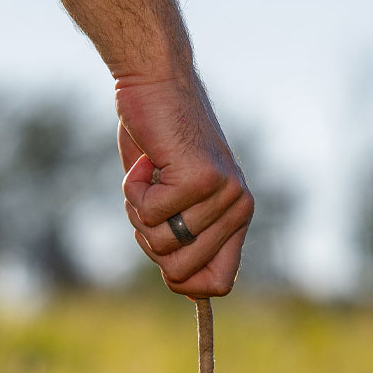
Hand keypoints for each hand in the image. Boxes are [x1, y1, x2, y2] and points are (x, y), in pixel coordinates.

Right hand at [118, 73, 253, 296]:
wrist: (154, 83)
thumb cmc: (157, 143)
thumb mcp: (173, 199)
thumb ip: (182, 240)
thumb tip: (186, 288)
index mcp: (238, 217)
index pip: (219, 284)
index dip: (183, 281)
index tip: (163, 256)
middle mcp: (239, 207)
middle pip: (180, 270)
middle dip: (149, 240)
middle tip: (151, 198)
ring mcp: (222, 194)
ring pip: (161, 242)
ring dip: (138, 211)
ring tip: (150, 173)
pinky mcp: (200, 179)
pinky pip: (150, 213)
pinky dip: (133, 189)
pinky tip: (147, 160)